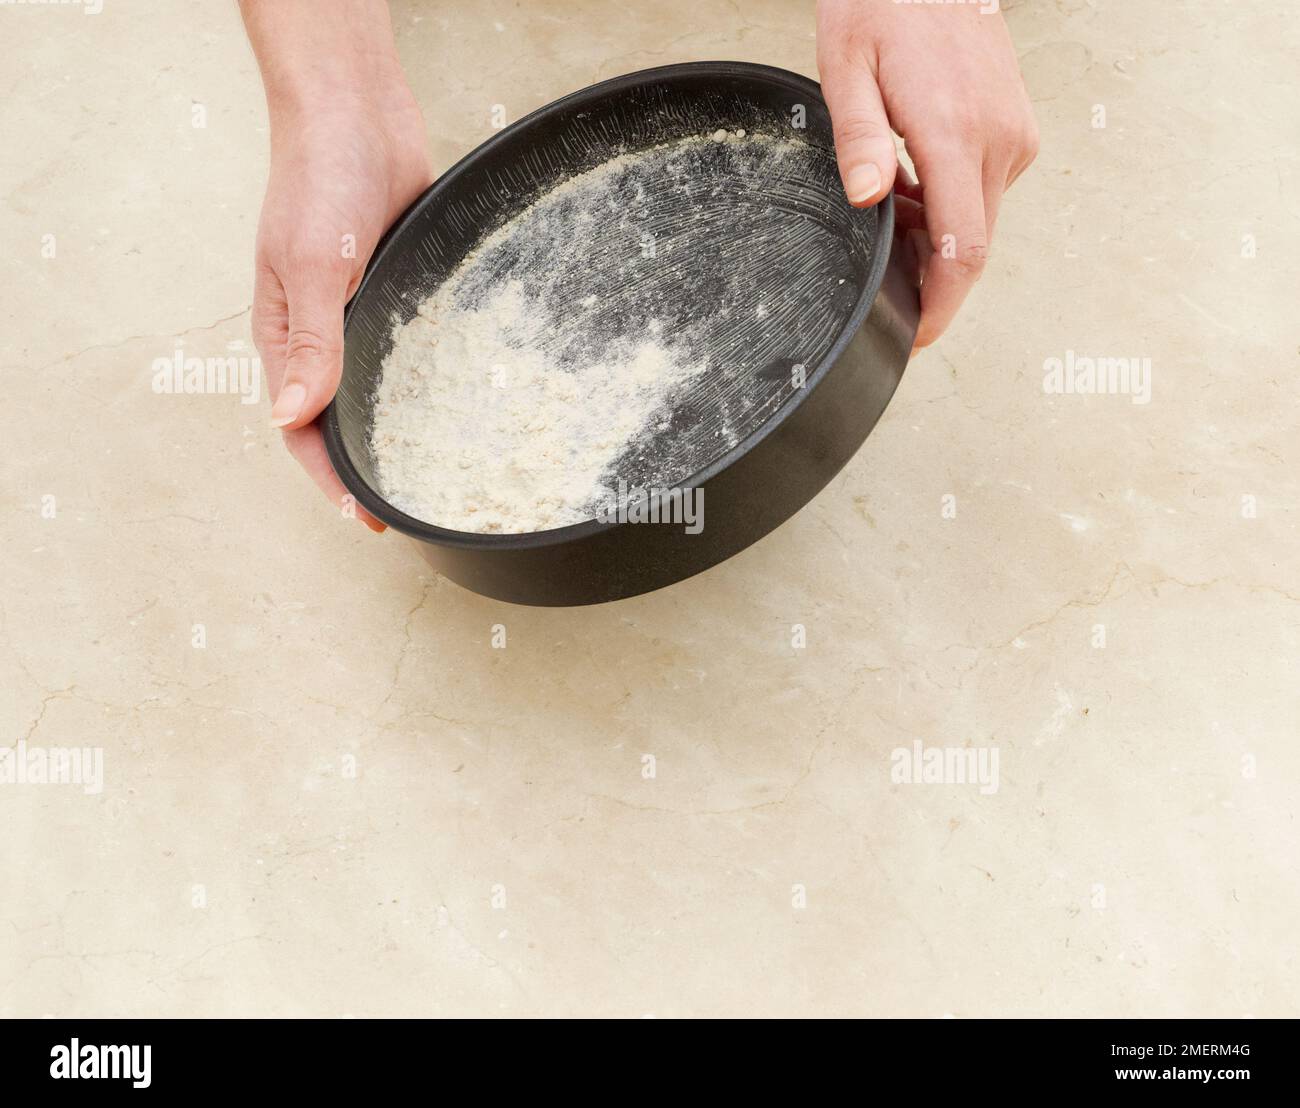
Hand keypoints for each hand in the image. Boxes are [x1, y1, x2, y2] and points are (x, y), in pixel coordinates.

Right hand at [244, 1, 432, 530]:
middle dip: (368, 468)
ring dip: (400, 430)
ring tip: (439, 471)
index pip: (302, 430)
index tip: (367, 519)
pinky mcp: (398, 292)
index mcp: (285, 338)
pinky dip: (428, 381)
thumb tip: (293, 416)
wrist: (356, 112)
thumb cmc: (318, 179)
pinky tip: (461, 404)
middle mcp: (323, 335)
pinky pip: (411, 350)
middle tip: (411, 505)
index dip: (331, 480)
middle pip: (341, 420)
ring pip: (378, 389)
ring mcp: (362, 316)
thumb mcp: (310, 265)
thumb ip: (311, 343)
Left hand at [816, 0, 1037, 346]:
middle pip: (973, 245)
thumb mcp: (848, 65)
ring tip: (889, 210)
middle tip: (886, 279)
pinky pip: (983, 187)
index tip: (918, 334)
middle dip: (930, 276)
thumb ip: (858, 138)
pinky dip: (947, 203)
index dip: (942, 305)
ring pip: (978, 218)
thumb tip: (866, 199)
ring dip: (935, 236)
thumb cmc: (884, 2)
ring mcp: (1013, 132)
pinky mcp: (1015, 125)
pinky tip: (911, 182)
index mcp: (954, 132)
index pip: (963, 249)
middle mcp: (997, 138)